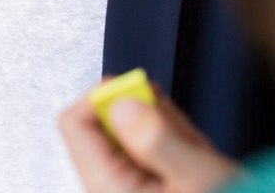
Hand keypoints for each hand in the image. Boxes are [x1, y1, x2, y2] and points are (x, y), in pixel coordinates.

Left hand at [60, 87, 242, 192]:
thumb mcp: (198, 178)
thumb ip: (157, 139)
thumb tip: (121, 101)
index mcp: (108, 188)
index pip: (75, 122)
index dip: (105, 96)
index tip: (141, 91)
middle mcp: (110, 188)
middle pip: (108, 122)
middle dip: (153, 120)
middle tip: (185, 139)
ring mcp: (129, 186)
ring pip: (136, 131)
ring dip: (172, 134)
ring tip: (199, 159)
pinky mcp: (147, 184)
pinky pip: (153, 147)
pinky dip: (179, 146)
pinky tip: (199, 163)